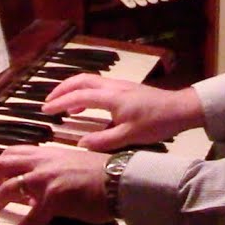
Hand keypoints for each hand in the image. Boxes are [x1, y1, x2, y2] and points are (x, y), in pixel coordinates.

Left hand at [0, 144, 111, 224]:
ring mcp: (47, 179)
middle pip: (0, 165)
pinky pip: (27, 220)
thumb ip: (51, 173)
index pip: (11, 154)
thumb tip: (35, 191)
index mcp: (47, 154)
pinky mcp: (54, 198)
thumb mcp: (72, 166)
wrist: (123, 180)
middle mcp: (43, 161)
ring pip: (7, 189)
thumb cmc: (104, 175)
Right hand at [42, 74, 203, 151]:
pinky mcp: (125, 88)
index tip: (45, 110)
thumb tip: (80, 144)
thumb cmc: (156, 122)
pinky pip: (98, 85)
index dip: (60, 102)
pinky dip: (84, 92)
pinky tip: (84, 106)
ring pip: (89, 80)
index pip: (79, 96)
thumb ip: (104, 141)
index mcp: (111, 97)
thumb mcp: (130, 136)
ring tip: (61, 104)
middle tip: (47, 102)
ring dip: (72, 89)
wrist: (180, 109)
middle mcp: (112, 86)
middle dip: (61, 89)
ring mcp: (119, 85)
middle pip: (81, 80)